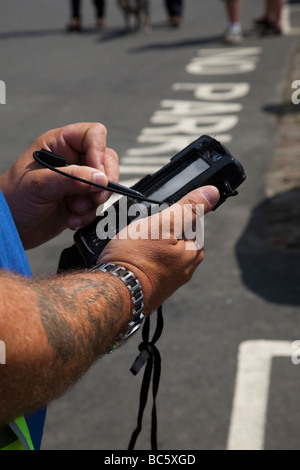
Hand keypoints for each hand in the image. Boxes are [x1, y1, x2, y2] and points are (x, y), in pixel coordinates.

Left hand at [0, 123, 118, 248]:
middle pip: (105, 160)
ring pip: (104, 185)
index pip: (93, 135)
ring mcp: (77, 181)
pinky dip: (89, 215)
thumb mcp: (39, 184)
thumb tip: (101, 178)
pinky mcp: (79, 201)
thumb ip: (71, 178)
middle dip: (102, 182)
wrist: (8, 228)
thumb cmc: (12, 199)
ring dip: (93, 202)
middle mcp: (71, 160)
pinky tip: (73, 220)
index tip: (98, 174)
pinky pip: (97, 205)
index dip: (99, 152)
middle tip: (94, 197)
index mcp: (59, 144)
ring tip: (75, 211)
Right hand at [98, 186, 219, 314]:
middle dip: (154, 230)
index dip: (169, 215)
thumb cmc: (134, 259)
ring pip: (157, 249)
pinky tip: (128, 259)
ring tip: (130, 247)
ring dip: (143, 243)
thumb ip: (188, 208)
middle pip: (172, 235)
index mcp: (193, 252)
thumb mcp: (162, 224)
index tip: (154, 221)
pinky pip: (147, 264)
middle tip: (139, 234)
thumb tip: (212, 193)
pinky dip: (138, 258)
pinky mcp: (152, 287)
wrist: (113, 291)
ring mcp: (168, 280)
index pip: (188, 221)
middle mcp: (185, 269)